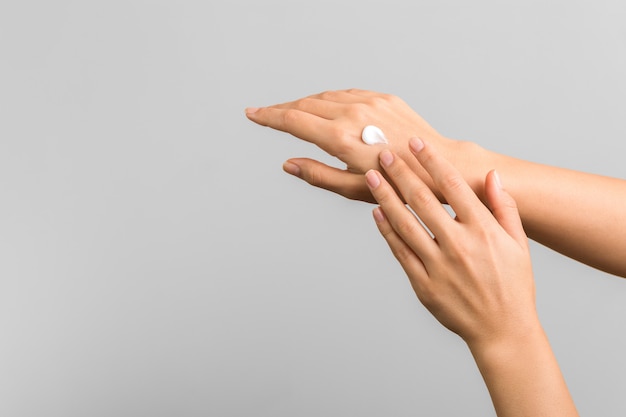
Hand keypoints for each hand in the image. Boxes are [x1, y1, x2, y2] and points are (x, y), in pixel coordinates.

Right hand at [246, 89, 461, 202]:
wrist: (439, 166)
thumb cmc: (398, 185)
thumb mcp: (353, 188)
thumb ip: (317, 174)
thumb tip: (288, 163)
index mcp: (341, 137)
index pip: (293, 120)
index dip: (268, 117)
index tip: (252, 114)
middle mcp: (353, 113)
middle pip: (305, 105)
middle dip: (282, 109)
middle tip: (266, 114)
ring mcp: (370, 102)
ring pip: (325, 96)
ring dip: (304, 103)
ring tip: (291, 112)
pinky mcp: (384, 97)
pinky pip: (347, 93)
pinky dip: (329, 99)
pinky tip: (324, 107)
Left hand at [366, 137, 536, 346]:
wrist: (503, 330)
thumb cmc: (513, 285)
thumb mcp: (518, 244)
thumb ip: (504, 207)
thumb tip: (492, 175)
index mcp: (483, 230)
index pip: (452, 185)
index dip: (432, 161)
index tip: (416, 143)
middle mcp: (458, 245)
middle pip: (422, 200)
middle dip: (400, 172)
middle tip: (383, 153)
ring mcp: (438, 265)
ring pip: (405, 223)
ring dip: (385, 197)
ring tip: (371, 177)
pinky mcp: (423, 284)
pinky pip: (400, 252)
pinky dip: (387, 231)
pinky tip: (376, 213)